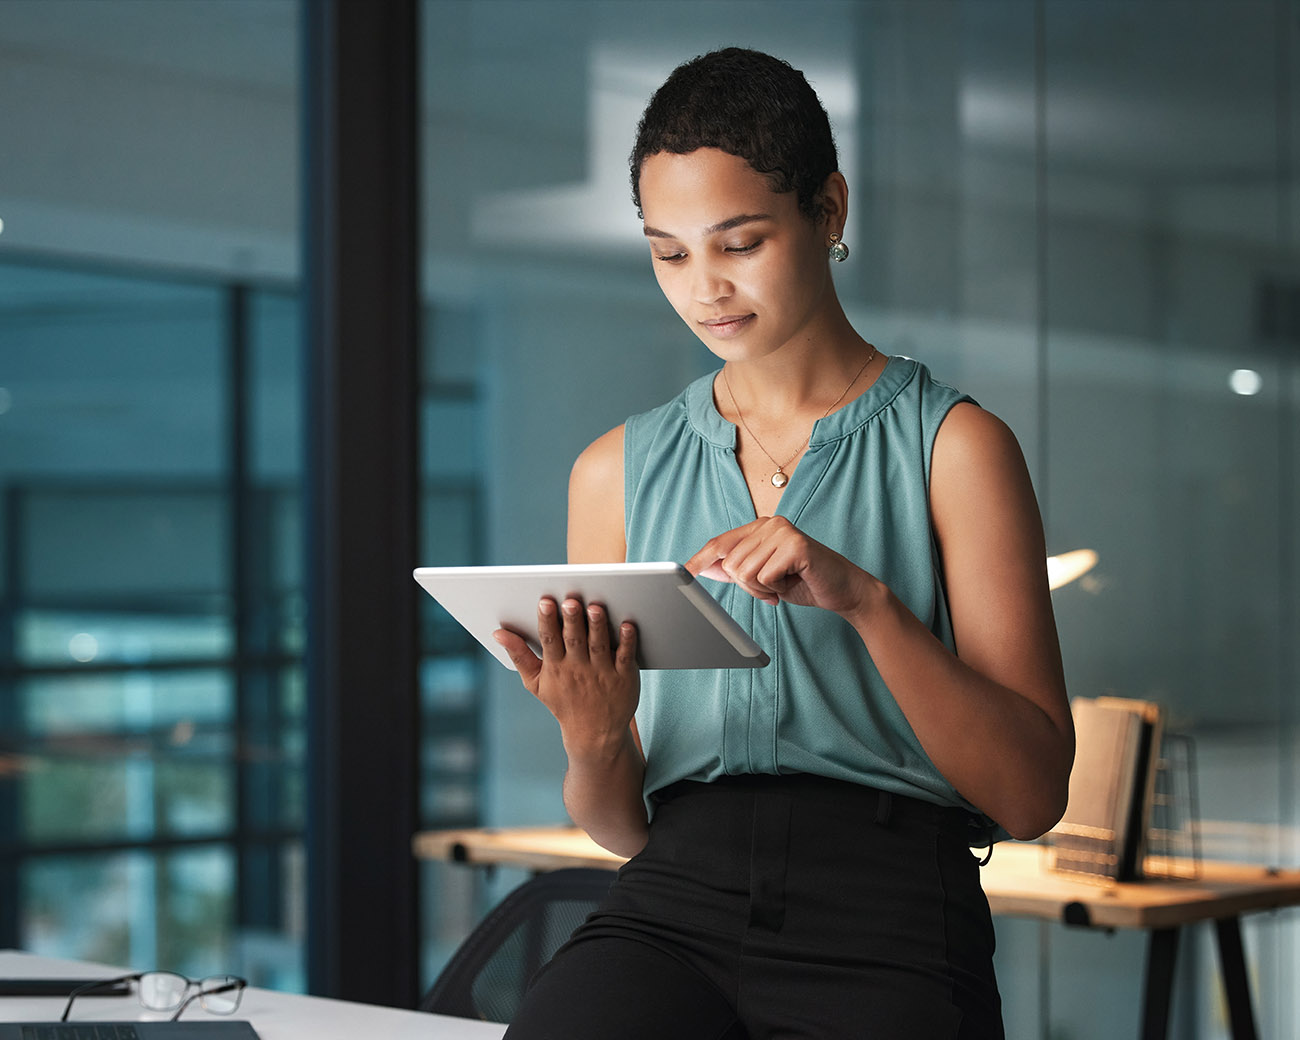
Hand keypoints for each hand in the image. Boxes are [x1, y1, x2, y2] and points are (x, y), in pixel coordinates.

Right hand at [493, 597, 639, 755]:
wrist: (595, 734)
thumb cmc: (564, 701)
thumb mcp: (535, 683)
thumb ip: (519, 655)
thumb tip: (498, 633)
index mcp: (556, 667)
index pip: (549, 640)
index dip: (547, 621)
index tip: (545, 602)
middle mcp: (579, 669)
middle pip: (574, 639)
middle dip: (572, 620)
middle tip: (570, 601)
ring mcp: (603, 673)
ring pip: (599, 645)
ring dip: (597, 626)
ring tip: (595, 608)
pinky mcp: (624, 676)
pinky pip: (625, 656)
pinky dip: (627, 642)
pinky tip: (628, 626)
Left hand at [685, 516, 878, 619]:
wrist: (844, 590)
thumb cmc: (803, 582)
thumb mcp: (763, 576)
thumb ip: (736, 568)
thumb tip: (701, 568)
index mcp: (759, 527)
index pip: (720, 543)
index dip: (700, 560)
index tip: (683, 575)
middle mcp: (769, 524)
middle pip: (730, 564)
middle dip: (748, 586)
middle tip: (772, 587)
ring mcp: (783, 532)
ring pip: (745, 572)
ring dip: (762, 589)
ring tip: (783, 584)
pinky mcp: (796, 545)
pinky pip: (764, 577)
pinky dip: (775, 588)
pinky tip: (793, 582)